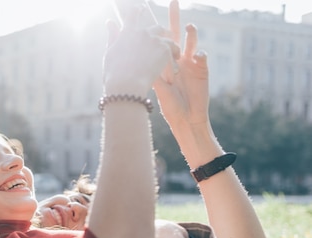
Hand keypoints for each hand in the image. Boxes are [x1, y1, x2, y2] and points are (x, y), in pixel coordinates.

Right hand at [104, 5, 179, 95]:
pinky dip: (174, 52)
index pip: (133, 14)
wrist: (126, 85)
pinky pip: (173, 47)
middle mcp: (142, 32)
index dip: (137, 11)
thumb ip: (113, 36)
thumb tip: (110, 22)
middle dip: (159, 33)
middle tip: (160, 41)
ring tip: (171, 51)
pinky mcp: (164, 48)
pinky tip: (175, 59)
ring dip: (168, 43)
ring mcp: (154, 39)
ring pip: (166, 37)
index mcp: (127, 32)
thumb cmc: (114, 73)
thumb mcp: (110, 53)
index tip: (141, 9)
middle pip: (155, 27)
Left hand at [153, 0, 209, 134]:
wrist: (187, 119)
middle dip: (174, 19)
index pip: (159, 41)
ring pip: (191, 43)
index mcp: (165, 62)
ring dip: (191, 34)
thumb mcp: (159, 89)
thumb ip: (152, 74)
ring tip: (189, 26)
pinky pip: (202, 58)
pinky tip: (197, 56)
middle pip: (176, 35)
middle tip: (172, 1)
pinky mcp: (203, 70)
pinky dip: (200, 55)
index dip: (155, 28)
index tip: (147, 12)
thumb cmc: (171, 106)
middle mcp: (178, 59)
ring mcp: (191, 63)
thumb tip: (140, 63)